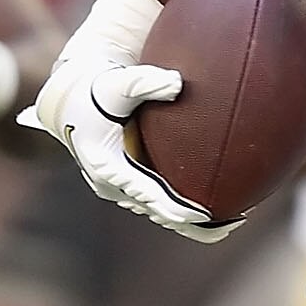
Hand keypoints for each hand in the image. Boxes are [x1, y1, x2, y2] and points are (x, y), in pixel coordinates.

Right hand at [20, 0, 242, 240]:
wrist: (73, 97)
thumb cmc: (97, 89)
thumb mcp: (118, 82)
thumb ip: (146, 81)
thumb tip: (177, 83)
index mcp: (109, 167)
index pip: (150, 196)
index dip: (179, 208)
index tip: (208, 214)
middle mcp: (114, 184)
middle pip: (160, 213)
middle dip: (195, 223)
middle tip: (232, 223)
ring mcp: (121, 187)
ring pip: (160, 212)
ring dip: (192, 220)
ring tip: (231, 219)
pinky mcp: (129, 182)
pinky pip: (160, 201)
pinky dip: (184, 206)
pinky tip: (216, 205)